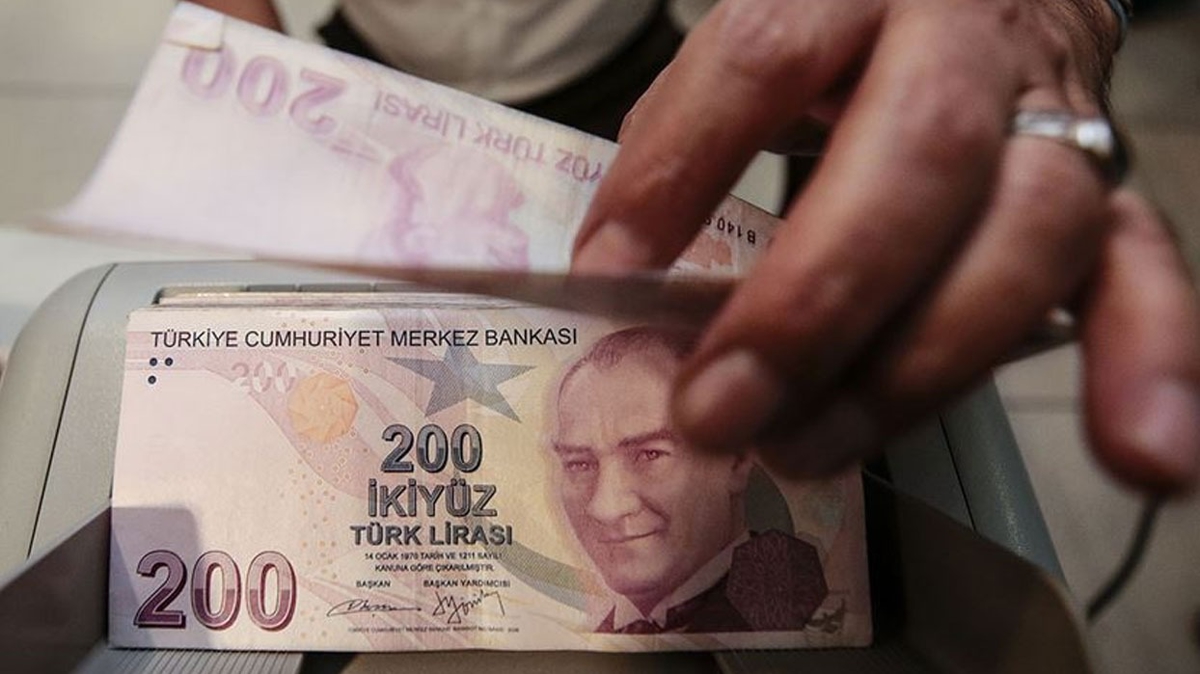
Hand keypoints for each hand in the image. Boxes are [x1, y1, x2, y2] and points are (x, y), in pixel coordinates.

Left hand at [571, 0, 1199, 494]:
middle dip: (812, 305)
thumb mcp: (765, 40)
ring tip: (805, 452)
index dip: (680, 168)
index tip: (608, 273)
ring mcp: (1056, 117)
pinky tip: (1142, 455)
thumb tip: (623, 277)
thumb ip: (695, 134)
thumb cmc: (849, 32)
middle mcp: (971, 36)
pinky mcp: (1107, 193)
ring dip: (915, 370)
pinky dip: (1143, 366)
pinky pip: (1140, 276)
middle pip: (915, 158)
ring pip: (1022, 238)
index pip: (765, 58)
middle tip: (716, 411)